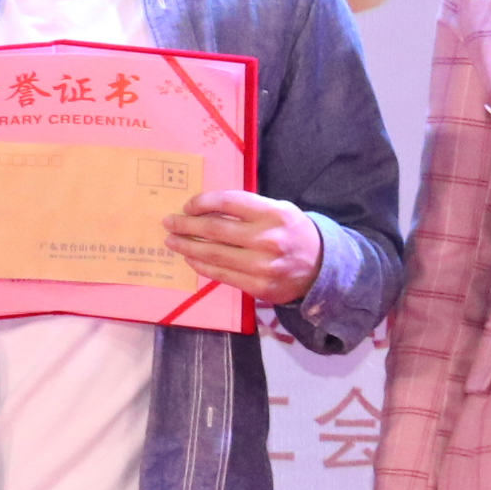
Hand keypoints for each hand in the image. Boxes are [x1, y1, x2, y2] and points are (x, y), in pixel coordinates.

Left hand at [167, 189, 323, 304]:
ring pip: (213, 254)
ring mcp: (261, 265)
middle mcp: (266, 239)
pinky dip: (201, 266)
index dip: (202, 202)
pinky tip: (191, 259)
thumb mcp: (279, 210)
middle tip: (168, 223)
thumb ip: (248, 208)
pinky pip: (221, 274)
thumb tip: (207, 209)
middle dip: (186, 225)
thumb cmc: (294, 233)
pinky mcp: (257, 286)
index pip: (227, 202)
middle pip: (214, 229)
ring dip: (187, 247)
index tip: (187, 206)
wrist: (322, 269)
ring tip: (172, 241)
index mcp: (272, 214)